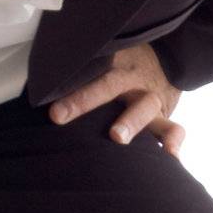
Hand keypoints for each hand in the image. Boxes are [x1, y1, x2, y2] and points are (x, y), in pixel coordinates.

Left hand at [48, 41, 185, 157]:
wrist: (170, 60)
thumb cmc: (124, 65)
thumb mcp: (108, 56)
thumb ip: (81, 66)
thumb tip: (39, 75)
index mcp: (111, 62)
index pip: (85, 66)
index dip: (62, 77)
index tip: (40, 94)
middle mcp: (130, 79)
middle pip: (107, 86)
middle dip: (84, 100)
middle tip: (58, 115)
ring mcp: (150, 98)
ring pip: (144, 107)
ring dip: (131, 122)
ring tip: (117, 137)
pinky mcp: (165, 116)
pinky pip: (174, 128)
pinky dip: (172, 141)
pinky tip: (168, 156)